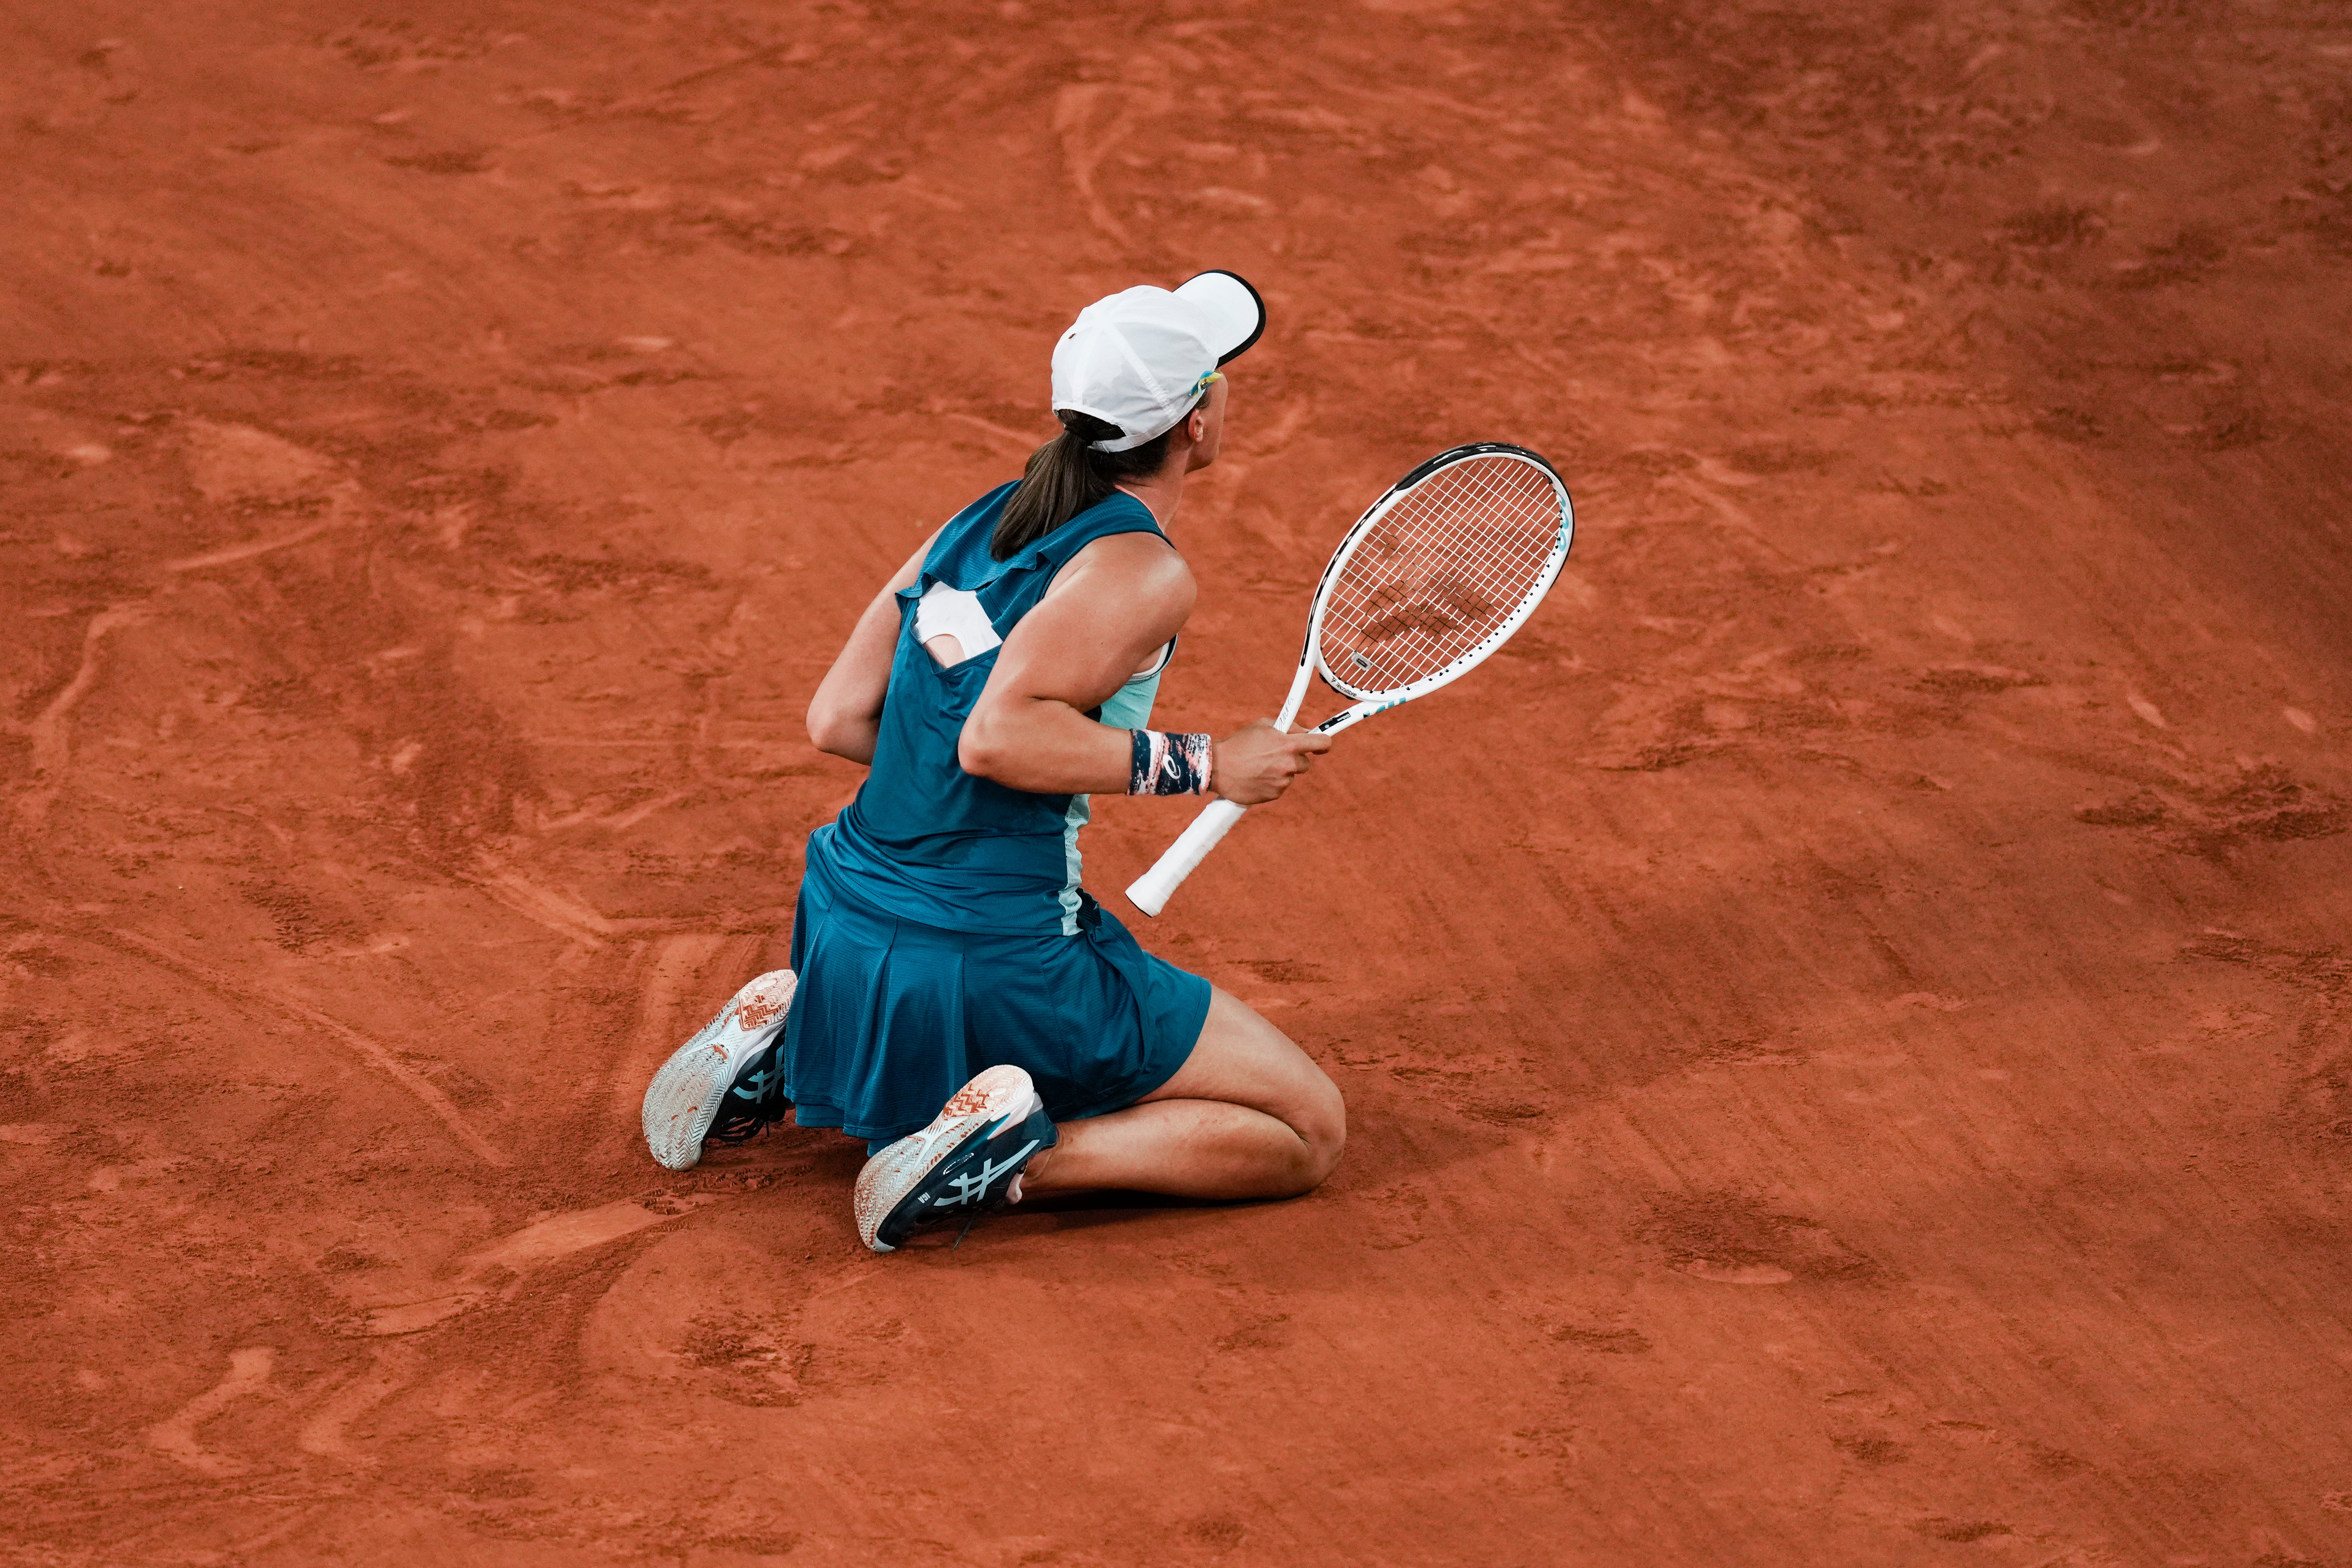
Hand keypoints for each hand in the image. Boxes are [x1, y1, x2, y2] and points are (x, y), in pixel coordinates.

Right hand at [1210, 719, 1330, 805]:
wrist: (1217, 767)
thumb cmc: (1239, 743)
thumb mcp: (1263, 725)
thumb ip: (1288, 727)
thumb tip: (1305, 732)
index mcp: (1289, 745)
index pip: (1322, 743)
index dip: (1324, 743)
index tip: (1322, 745)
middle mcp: (1289, 765)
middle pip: (1305, 763)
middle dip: (1294, 759)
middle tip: (1275, 754)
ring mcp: (1282, 782)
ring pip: (1290, 776)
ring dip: (1280, 771)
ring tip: (1259, 765)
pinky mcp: (1273, 795)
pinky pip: (1279, 787)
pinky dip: (1271, 783)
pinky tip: (1256, 776)